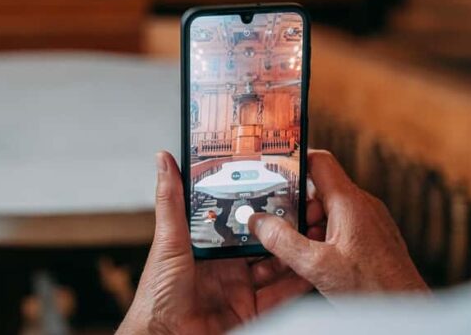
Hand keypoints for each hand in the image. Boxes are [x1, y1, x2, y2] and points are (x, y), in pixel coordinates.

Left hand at [117, 151, 316, 334]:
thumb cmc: (157, 295)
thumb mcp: (168, 241)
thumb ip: (172, 201)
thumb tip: (164, 160)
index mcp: (205, 244)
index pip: (235, 219)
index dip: (254, 204)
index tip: (274, 184)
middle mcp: (225, 265)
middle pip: (260, 241)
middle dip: (281, 226)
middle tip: (304, 207)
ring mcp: (239, 288)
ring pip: (275, 266)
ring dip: (293, 251)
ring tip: (313, 231)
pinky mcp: (251, 310)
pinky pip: (280, 295)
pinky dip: (297, 282)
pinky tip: (311, 267)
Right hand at [249, 149, 428, 297]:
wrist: (409, 312)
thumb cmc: (374, 289)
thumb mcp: (317, 266)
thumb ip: (283, 242)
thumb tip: (258, 222)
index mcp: (350, 202)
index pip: (319, 161)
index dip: (294, 160)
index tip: (271, 170)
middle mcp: (362, 206)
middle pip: (319, 190)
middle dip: (296, 207)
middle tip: (279, 226)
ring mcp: (370, 222)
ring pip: (329, 211)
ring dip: (309, 226)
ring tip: (299, 251)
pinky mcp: (373, 238)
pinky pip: (341, 226)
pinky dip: (324, 237)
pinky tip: (317, 261)